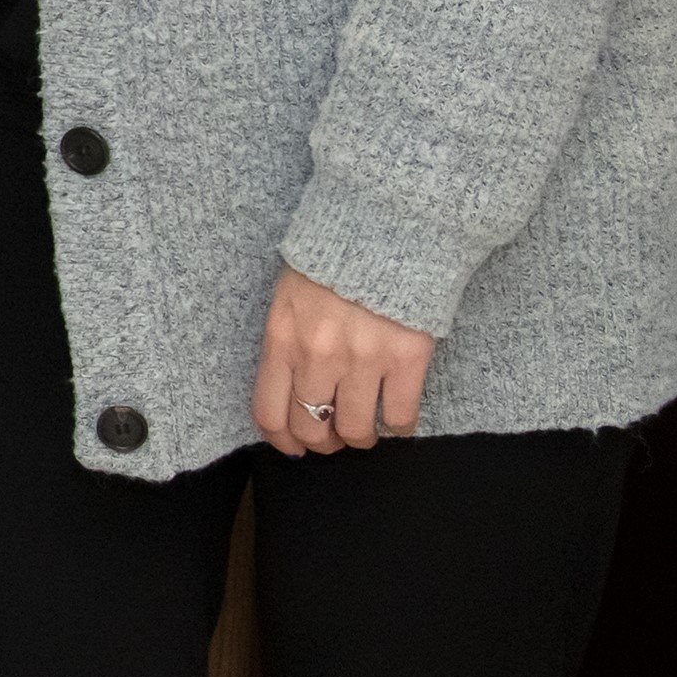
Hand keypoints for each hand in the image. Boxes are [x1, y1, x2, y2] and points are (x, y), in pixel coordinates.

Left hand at [252, 263, 435, 453]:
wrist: (388, 229)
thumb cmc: (334, 261)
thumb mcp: (289, 296)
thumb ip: (285, 341)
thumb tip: (289, 388)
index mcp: (281, 338)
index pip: (269, 411)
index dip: (281, 440)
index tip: (293, 448)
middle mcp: (317, 355)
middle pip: (311, 426)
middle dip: (322, 442)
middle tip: (333, 439)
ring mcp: (363, 359)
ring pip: (355, 428)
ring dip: (359, 438)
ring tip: (365, 432)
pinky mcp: (407, 358)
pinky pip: (399, 416)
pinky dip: (399, 428)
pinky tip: (397, 420)